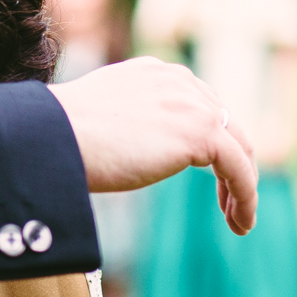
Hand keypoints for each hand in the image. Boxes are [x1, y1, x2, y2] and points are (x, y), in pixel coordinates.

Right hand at [50, 57, 257, 234]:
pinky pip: (240, 170)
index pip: (199, 105)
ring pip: (238, 148)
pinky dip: (245, 198)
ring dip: (241, 186)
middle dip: (232, 164)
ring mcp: (192, 103)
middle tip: (228, 202)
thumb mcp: (103, 120)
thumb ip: (129, 123)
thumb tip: (128, 150)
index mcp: (154, 73)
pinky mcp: (200, 132)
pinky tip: (239, 224)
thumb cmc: (60, 138)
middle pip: (225, 125)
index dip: (211, 142)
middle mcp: (178, 80)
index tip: (210, 174)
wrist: (51, 137)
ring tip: (237, 220)